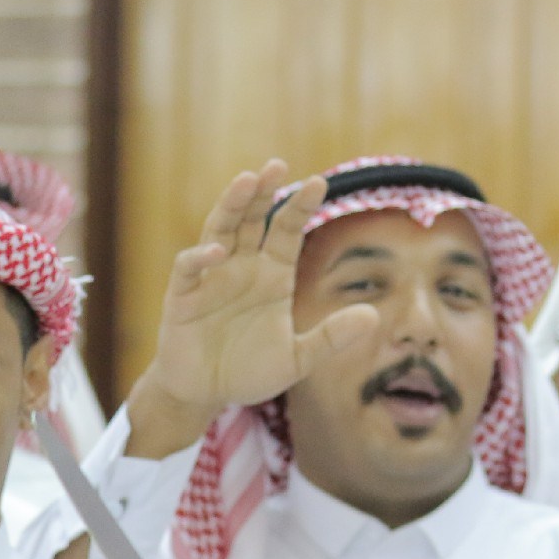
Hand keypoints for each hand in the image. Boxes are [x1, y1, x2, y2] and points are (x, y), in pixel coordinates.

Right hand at [123, 161, 379, 459]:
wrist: (206, 393)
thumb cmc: (250, 370)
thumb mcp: (298, 358)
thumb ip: (332, 337)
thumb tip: (375, 316)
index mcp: (272, 277)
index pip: (287, 232)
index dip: (300, 207)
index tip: (320, 183)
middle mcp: (242, 268)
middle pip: (252, 220)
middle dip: (264, 193)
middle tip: (277, 165)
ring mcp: (211, 279)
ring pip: (220, 231)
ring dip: (231, 205)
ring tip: (247, 181)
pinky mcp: (183, 297)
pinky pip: (189, 270)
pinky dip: (200, 259)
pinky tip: (216, 253)